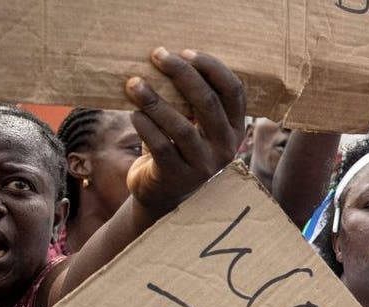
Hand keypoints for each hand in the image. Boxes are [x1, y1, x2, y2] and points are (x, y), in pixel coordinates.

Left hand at [124, 48, 246, 220]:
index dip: (212, 67)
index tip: (186, 52)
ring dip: (154, 100)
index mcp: (234, 128)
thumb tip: (168, 58)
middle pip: (207, 102)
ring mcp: (204, 165)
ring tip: (134, 83)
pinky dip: (145, 126)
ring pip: (181, 126)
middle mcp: (225, 147)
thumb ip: (191, 99)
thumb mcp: (193, 124)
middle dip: (182, 73)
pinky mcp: (178, 177)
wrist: (162, 192)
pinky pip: (161, 146)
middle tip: (158, 55)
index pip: (234, 91)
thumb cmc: (176, 146)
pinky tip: (134, 113)